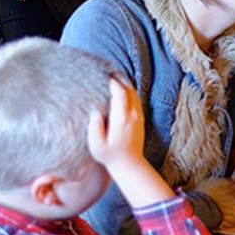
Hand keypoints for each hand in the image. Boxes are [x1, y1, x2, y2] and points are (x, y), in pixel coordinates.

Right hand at [87, 78, 173, 207]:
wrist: (130, 164)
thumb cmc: (110, 156)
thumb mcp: (97, 146)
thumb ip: (95, 128)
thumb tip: (95, 112)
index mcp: (122, 120)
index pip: (120, 95)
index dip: (113, 83)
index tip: (104, 76)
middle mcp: (133, 115)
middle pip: (129, 90)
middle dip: (120, 79)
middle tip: (108, 71)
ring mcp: (138, 116)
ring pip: (134, 94)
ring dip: (125, 84)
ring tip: (114, 77)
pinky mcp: (140, 119)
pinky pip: (136, 100)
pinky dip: (129, 91)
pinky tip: (121, 90)